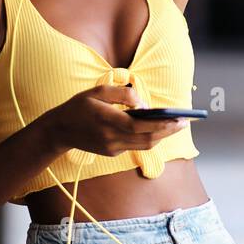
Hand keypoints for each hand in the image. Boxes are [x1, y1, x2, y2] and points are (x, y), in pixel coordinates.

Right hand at [41, 85, 188, 157]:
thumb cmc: (79, 106)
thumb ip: (124, 94)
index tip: (179, 119)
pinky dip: (148, 137)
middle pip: (147, 139)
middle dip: (168, 132)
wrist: (58, 130)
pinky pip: (135, 145)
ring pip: (144, 145)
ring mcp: (111, 148)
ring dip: (162, 136)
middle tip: (184, 122)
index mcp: (107, 119)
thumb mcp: (98, 91)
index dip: (162, 124)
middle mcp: (111, 137)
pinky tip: (158, 129)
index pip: (141, 126)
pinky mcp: (111, 153)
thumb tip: (145, 105)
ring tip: (176, 126)